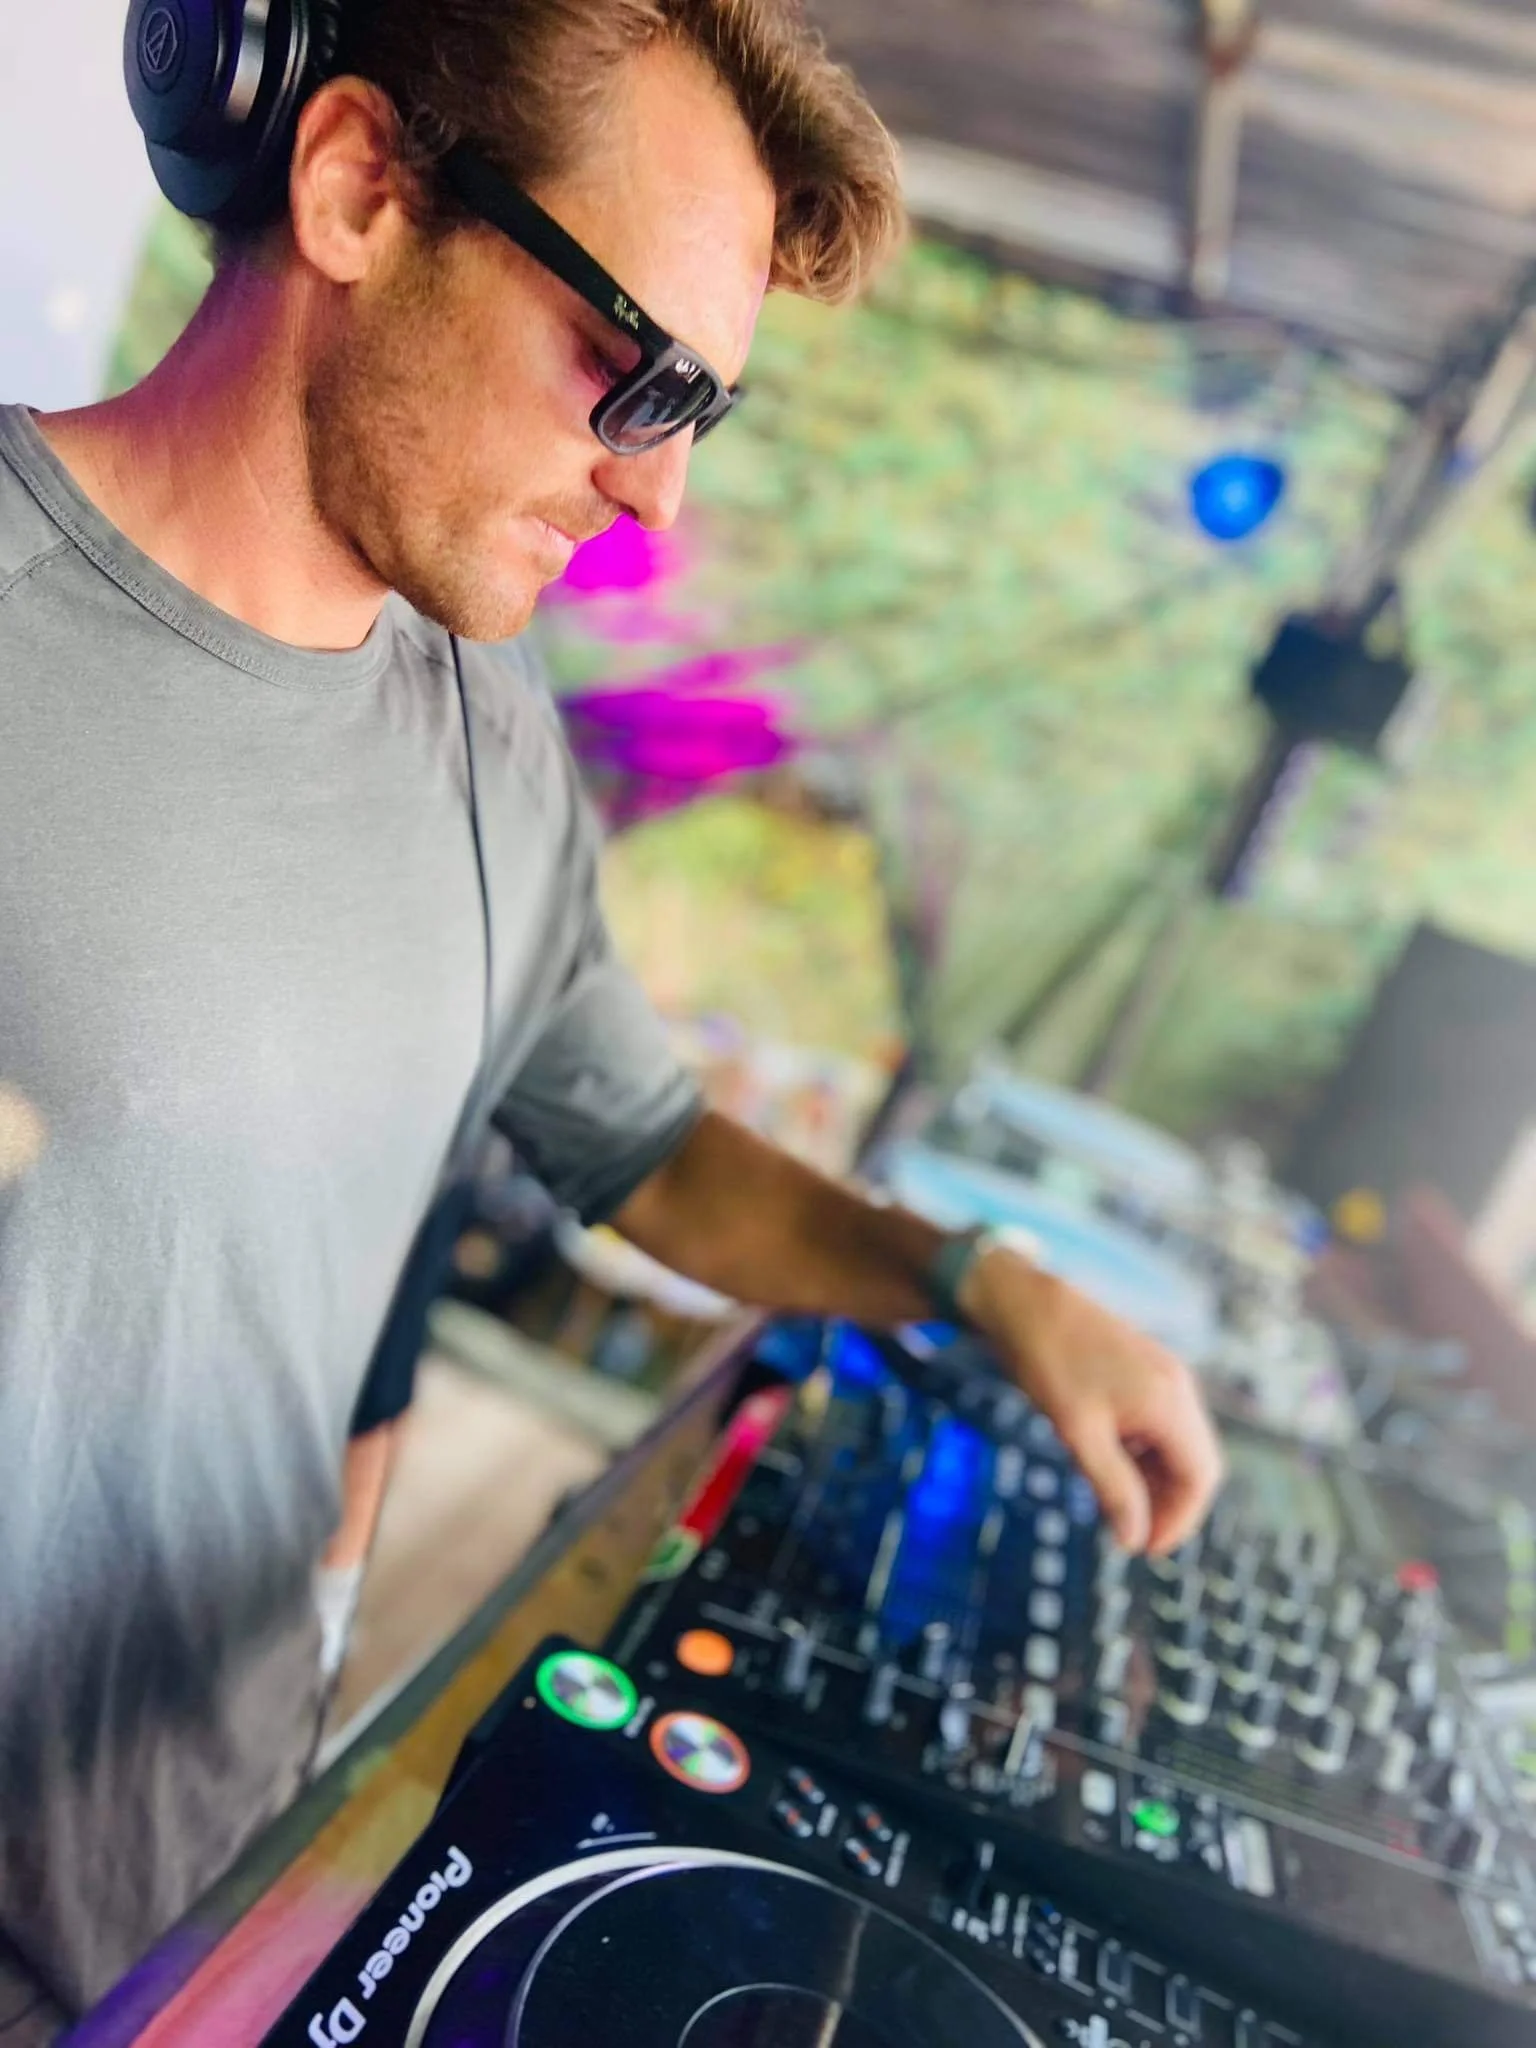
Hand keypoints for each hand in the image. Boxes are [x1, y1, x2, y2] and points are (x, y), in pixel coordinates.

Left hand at [960, 1246, 1222, 1554]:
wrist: (1022, 1298)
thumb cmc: (1047, 1362)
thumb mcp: (1078, 1433)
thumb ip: (1113, 1488)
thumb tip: (1134, 1539)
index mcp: (1169, 1402)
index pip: (1200, 1478)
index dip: (1179, 1520)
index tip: (1142, 1547)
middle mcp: (1177, 1386)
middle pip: (1196, 1462)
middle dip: (1169, 1502)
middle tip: (1128, 1530)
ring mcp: (1163, 1373)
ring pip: (1178, 1443)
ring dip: (1155, 1477)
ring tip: (1113, 1500)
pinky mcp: (1144, 1368)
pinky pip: (1160, 1420)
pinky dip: (1143, 1450)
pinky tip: (1108, 1461)